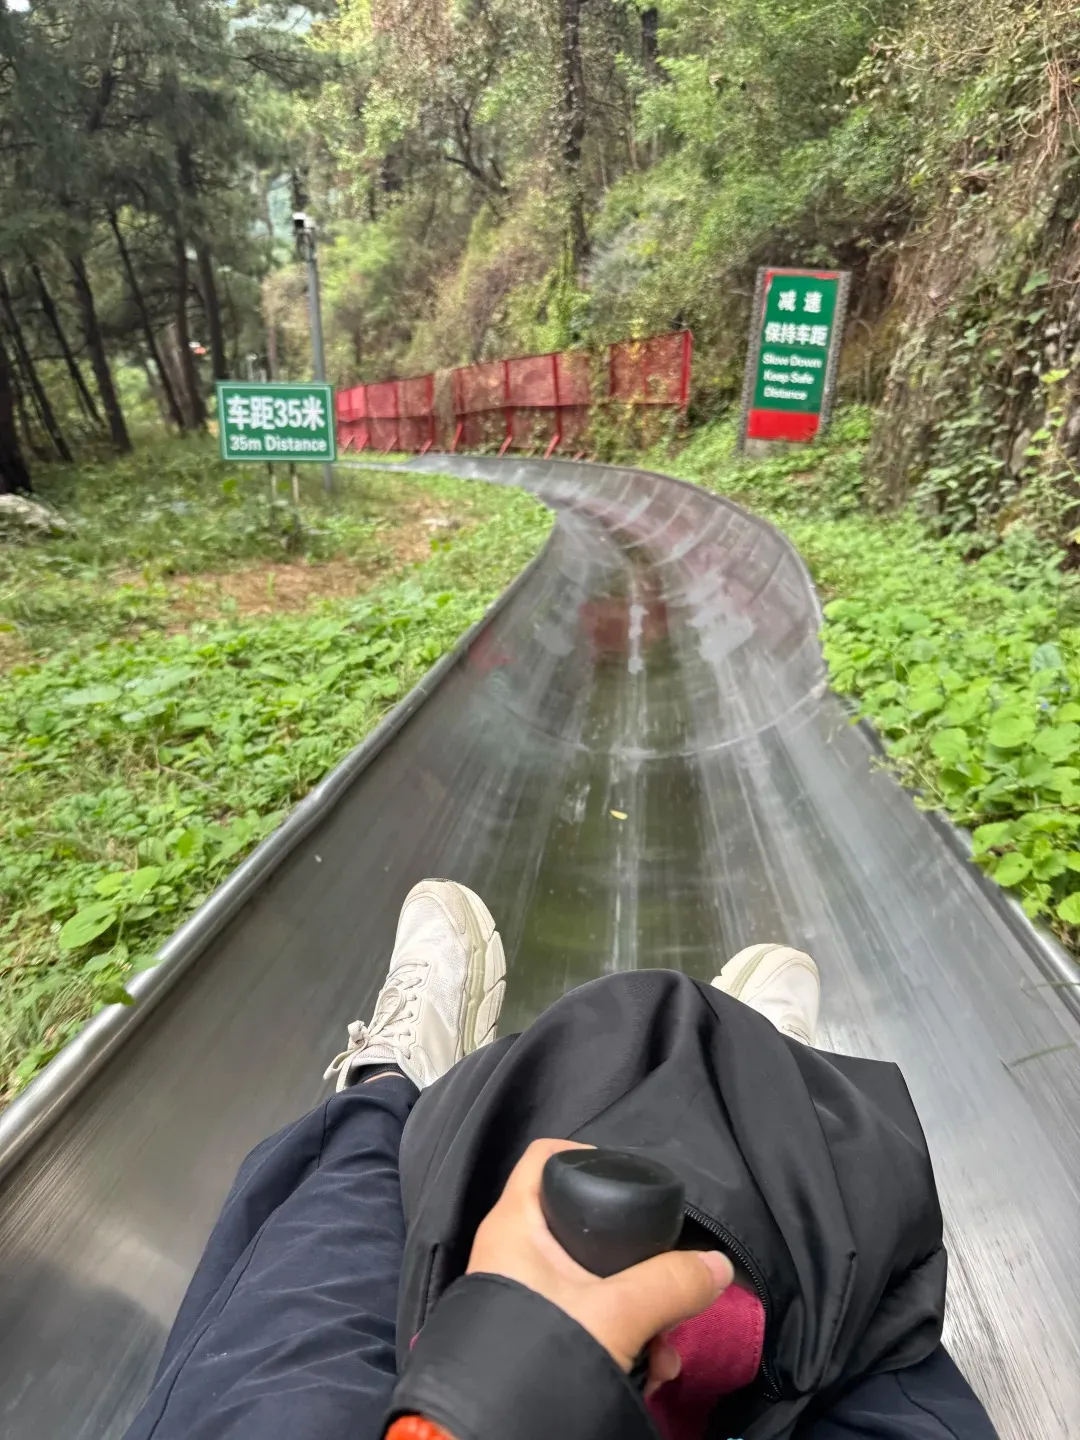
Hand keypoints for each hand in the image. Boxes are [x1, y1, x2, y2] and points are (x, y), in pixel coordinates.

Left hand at [467, 1138, 732, 1395]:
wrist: (496, 1435)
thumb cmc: (542, 1350)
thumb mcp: (616, 1313)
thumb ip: (671, 1284)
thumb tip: (718, 1265)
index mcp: (517, 1224)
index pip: (546, 1157)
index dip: (587, 1154)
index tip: (632, 1180)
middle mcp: (516, 1252)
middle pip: (585, 1225)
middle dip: (637, 1262)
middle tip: (667, 1289)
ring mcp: (526, 1295)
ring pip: (594, 1280)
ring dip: (639, 1312)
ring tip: (664, 1352)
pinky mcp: (537, 1334)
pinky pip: (587, 1318)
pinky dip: (622, 1339)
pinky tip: (651, 1373)